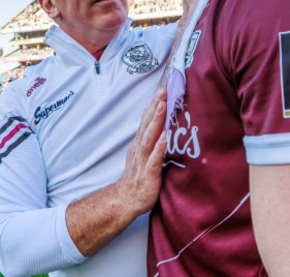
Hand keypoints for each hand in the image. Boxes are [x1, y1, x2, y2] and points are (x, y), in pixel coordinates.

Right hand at [117, 87, 166, 216]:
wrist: (126, 200)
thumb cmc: (138, 178)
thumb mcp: (144, 155)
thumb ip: (151, 141)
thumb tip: (162, 126)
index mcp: (140, 144)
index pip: (146, 120)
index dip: (154, 105)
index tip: (162, 89)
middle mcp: (140, 149)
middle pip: (147, 124)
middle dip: (155, 107)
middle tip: (163, 90)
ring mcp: (143, 161)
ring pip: (149, 138)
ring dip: (155, 121)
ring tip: (162, 106)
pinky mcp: (148, 174)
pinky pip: (154, 160)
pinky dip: (158, 148)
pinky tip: (164, 138)